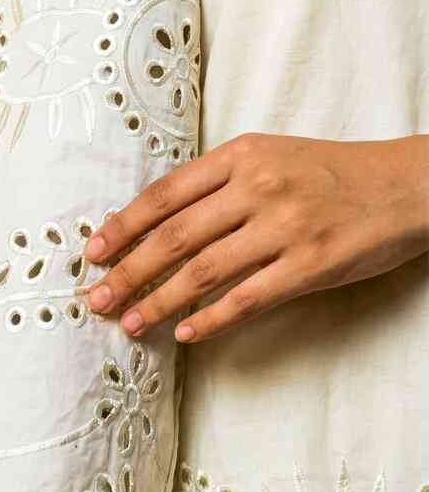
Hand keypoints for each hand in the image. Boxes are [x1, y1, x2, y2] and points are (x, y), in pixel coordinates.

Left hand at [84, 132, 428, 342]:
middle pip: (175, 236)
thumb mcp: (269, 156)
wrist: (405, 185)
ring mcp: (285, 227)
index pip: (165, 195)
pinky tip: (187, 335)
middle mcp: (258, 188)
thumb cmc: (328, 172)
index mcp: (241, 156)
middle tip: (97, 299)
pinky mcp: (312, 265)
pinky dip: (213, 319)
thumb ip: (217, 183)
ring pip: (205, 271)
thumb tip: (154, 221)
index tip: (95, 252)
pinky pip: (250, 298)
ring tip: (131, 323)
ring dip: (160, 302)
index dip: (124, 226)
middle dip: (128, 272)